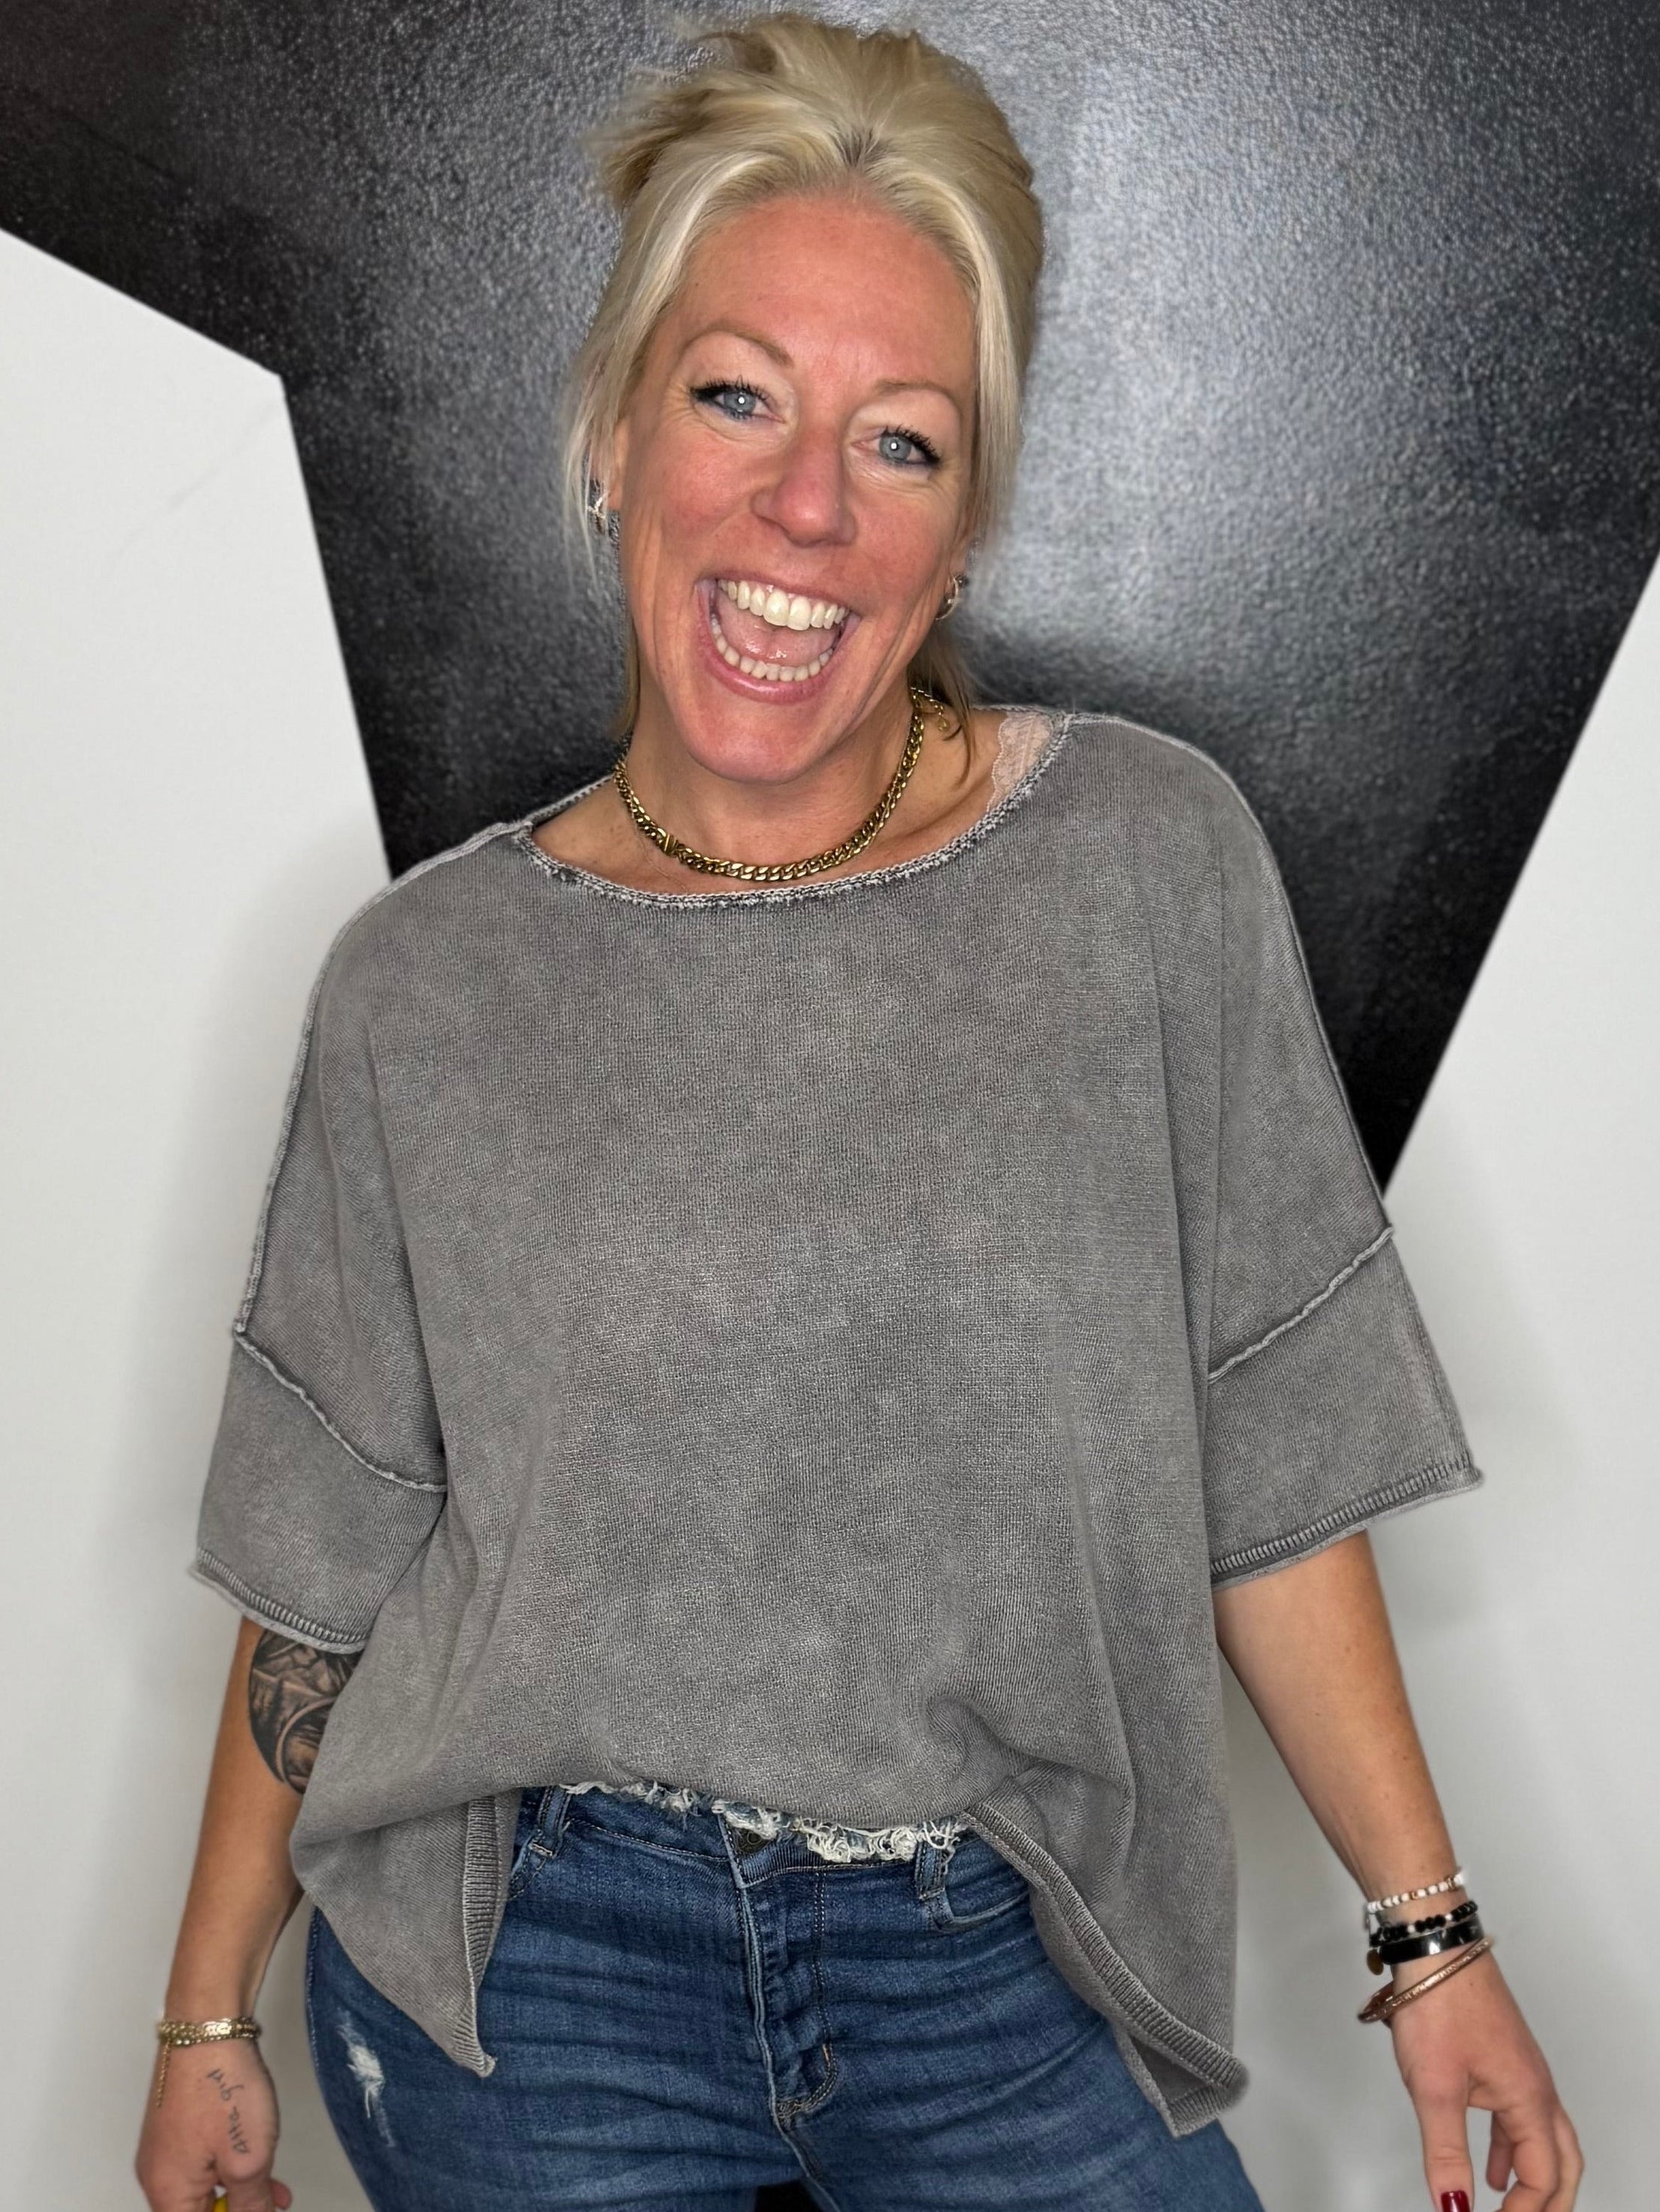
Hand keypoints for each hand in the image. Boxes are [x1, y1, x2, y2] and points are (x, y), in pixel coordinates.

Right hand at [135, 2037, 291, 2211]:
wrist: (207, 2026)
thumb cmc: (222, 2089)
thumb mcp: (248, 2159)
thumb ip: (250, 2204)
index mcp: (167, 2193)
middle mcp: (158, 2175)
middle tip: (270, 2207)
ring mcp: (167, 2147)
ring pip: (203, 2188)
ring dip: (238, 2194)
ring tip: (276, 2195)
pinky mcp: (179, 2124)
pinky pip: (204, 2161)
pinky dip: (231, 2169)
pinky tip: (262, 2167)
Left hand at [1388, 1949, 1582, 2210]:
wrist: (1434, 1946)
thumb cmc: (1439, 2005)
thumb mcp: (1435, 2089)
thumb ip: (1445, 2153)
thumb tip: (1454, 2206)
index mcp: (1529, 2100)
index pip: (1542, 2176)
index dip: (1524, 2211)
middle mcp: (1536, 2087)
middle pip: (1563, 2161)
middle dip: (1549, 2201)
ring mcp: (1521, 2071)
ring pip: (1543, 2139)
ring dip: (1531, 2176)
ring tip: (1508, 2206)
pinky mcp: (1501, 2057)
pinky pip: (1519, 2116)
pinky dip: (1510, 2148)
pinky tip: (1489, 2164)